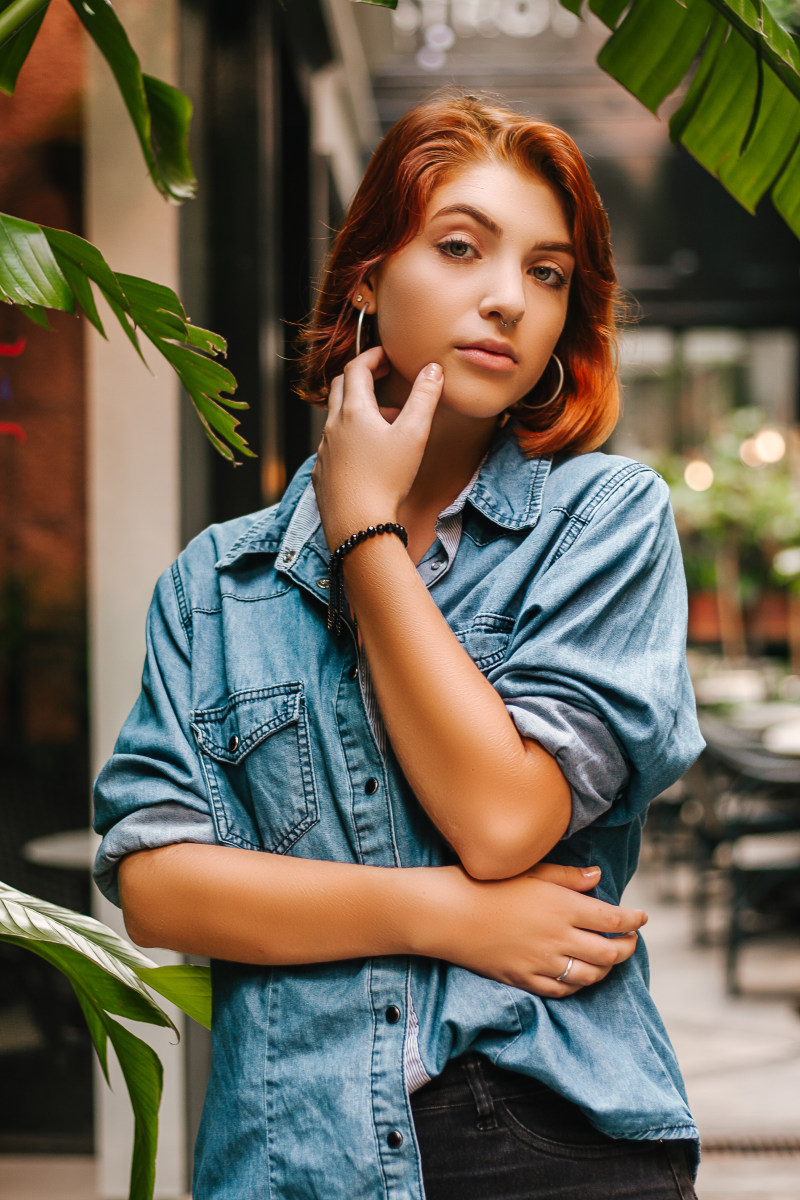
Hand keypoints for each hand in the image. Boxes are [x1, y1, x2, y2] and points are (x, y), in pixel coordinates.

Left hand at [311, 346, 443, 549]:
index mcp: (353, 411)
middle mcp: (332, 426)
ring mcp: (324, 450)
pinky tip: (367, 453)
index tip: (387, 355)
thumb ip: (424, 398)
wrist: (357, 525)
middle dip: (361, 376)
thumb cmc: (386, 480)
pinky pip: (333, 444)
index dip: (373, 356)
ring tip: (385, 422)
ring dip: (358, 410)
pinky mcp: (322, 472)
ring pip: (337, 417)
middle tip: (381, 376)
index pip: (357, 368)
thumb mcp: (413, 435)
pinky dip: (349, 436)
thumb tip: (433, 370)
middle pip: (340, 387)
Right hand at [426, 864, 645, 997]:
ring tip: (610, 960)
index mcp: (562, 906)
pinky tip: (581, 975)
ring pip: (591, 975)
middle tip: (631, 941)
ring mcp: (543, 963)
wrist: (449, 914)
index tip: (641, 918)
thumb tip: (597, 877)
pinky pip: (563, 990)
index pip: (613, 919)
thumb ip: (567, 877)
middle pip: (610, 952)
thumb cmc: (488, 884)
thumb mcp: (530, 871)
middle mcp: (559, 938)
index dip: (633, 920)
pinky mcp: (526, 979)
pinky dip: (579, 984)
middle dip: (627, 948)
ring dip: (608, 969)